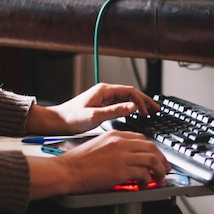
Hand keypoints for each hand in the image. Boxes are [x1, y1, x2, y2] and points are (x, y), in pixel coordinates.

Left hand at [26, 83, 159, 134]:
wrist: (57, 122)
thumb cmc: (71, 119)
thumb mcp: (94, 116)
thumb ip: (114, 111)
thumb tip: (133, 107)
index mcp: (104, 91)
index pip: (130, 91)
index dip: (141, 101)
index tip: (147, 112)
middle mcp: (104, 92)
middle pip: (130, 93)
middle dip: (145, 101)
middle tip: (156, 110)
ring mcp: (103, 98)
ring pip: (126, 98)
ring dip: (138, 104)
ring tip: (150, 112)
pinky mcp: (101, 105)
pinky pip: (120, 104)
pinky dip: (130, 108)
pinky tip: (135, 115)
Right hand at [27, 130, 170, 198]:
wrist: (67, 170)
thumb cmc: (76, 162)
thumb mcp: (96, 145)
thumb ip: (112, 147)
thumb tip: (124, 157)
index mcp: (113, 135)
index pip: (141, 138)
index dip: (151, 148)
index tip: (154, 156)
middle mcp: (120, 143)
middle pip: (150, 147)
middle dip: (161, 158)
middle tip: (164, 167)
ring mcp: (122, 157)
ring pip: (151, 159)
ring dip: (159, 170)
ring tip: (160, 177)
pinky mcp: (121, 171)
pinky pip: (143, 174)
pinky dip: (148, 179)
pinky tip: (145, 184)